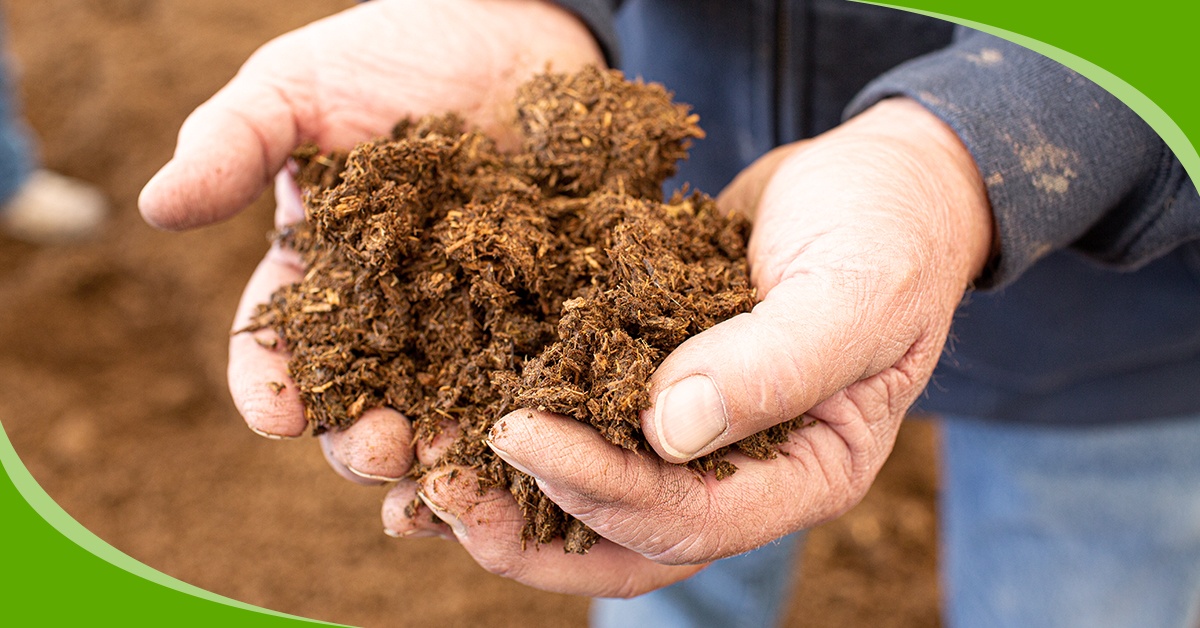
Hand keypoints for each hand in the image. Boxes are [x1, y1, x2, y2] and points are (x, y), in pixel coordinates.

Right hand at [139, 1, 598, 460]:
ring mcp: (471, 321)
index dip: (271, 389)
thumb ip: (234, 143)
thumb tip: (155, 206)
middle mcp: (392, 316)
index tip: (278, 415)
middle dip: (361, 441)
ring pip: (448, 413)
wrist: (515, 30)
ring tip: (454, 474)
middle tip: (380, 448)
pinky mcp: (544, 314)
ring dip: (444, 456)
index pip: (279, 350)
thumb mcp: (300, 87)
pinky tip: (533, 443)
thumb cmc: (395, 55)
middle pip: (363, 404)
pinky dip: (529, 422)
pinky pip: (534, 382)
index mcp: (320, 277)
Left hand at [402, 97, 993, 594]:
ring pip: (592, 501)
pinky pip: (582, 422)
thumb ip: (777, 362)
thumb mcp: (856, 290)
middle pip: (627, 543)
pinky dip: (519, 428)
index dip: (601, 489)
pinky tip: (449, 408)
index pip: (691, 516)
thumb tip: (668, 429)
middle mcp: (741, 472)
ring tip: (424, 470)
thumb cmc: (889, 231)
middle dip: (532, 529)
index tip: (519, 432)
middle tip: (446, 490)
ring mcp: (694, 435)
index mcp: (804, 472)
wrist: (876, 182)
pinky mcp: (651, 383)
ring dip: (508, 497)